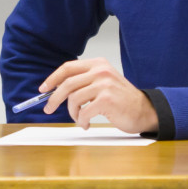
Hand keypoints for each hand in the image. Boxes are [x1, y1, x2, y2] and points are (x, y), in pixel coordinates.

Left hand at [39, 57, 158, 133]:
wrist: (144, 111)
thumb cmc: (121, 100)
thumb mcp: (103, 83)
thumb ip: (84, 82)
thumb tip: (56, 90)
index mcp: (98, 64)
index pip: (68, 67)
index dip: (52, 79)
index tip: (43, 89)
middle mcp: (101, 71)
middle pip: (67, 84)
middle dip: (54, 98)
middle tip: (48, 109)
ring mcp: (104, 85)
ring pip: (73, 99)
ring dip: (72, 113)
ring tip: (79, 119)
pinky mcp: (106, 100)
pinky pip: (83, 112)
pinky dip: (81, 121)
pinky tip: (87, 124)